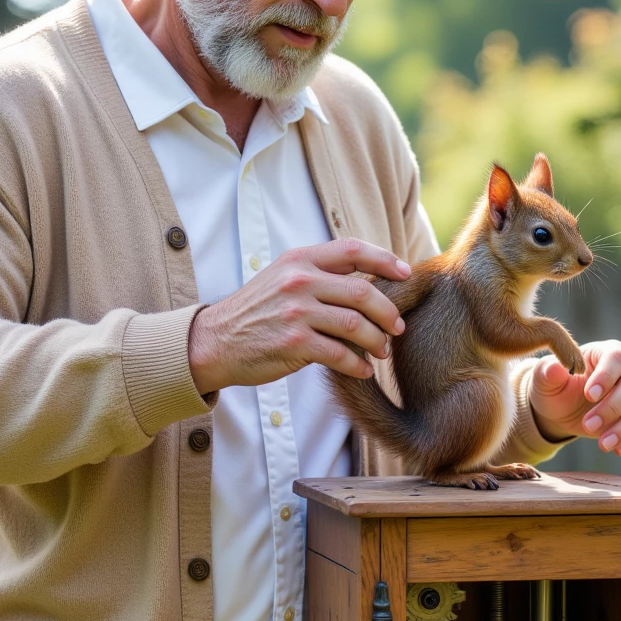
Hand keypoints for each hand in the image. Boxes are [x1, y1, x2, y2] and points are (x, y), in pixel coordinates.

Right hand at [188, 239, 410, 393]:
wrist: (214, 342)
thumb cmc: (255, 313)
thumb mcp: (281, 278)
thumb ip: (318, 275)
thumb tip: (367, 284)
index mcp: (299, 260)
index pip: (352, 250)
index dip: (385, 259)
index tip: (405, 272)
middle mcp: (299, 281)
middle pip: (362, 292)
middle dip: (388, 312)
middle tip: (398, 327)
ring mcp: (296, 312)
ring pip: (356, 325)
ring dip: (376, 342)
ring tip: (381, 351)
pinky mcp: (293, 343)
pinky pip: (340, 355)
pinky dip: (358, 365)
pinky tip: (363, 371)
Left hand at [529, 339, 620, 457]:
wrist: (562, 410)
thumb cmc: (555, 388)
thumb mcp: (544, 381)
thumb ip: (547, 372)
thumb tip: (554, 367)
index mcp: (605, 352)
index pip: (616, 357)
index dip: (606, 376)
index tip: (589, 396)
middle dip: (613, 407)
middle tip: (588, 425)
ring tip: (603, 444)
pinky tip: (617, 449)